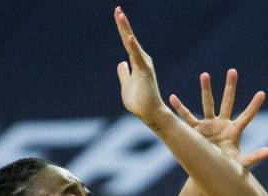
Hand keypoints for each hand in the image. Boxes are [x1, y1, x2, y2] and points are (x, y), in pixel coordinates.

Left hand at [115, 7, 167, 128]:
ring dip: (126, 30)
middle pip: (129, 39)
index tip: (118, 14)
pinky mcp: (145, 72)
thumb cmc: (140, 102)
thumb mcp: (126, 86)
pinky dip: (133, 47)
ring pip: (132, 45)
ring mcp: (143, 65)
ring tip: (120, 15)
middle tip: (117, 9)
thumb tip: (121, 63)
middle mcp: (141, 61)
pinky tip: (129, 37)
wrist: (149, 114)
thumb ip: (124, 74)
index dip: (123, 29)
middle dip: (123, 24)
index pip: (127, 43)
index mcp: (137, 62)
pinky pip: (137, 58)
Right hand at [170, 69, 267, 169]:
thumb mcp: (240, 163)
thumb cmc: (226, 168)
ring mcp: (209, 125)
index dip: (254, 106)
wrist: (209, 171)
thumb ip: (254, 157)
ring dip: (206, 90)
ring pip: (208, 104)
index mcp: (234, 131)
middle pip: (228, 102)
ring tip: (205, 75)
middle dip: (230, 87)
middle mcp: (222, 124)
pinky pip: (187, 117)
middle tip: (232, 71)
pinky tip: (172, 98)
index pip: (246, 116)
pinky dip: (180, 108)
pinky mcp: (196, 130)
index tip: (262, 94)